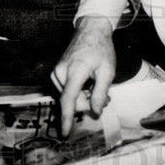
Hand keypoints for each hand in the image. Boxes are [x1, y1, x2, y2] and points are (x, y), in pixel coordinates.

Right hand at [52, 16, 115, 136]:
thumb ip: (100, 93)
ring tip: (97, 88)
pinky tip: (88, 86)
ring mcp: (56, 72)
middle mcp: (61, 72)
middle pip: (72, 101)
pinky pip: (66, 90)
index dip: (67, 118)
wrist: (90, 31)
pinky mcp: (56, 72)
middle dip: (87, 104)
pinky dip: (77, 92)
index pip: (68, 99)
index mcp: (75, 71)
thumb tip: (95, 113)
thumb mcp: (107, 71)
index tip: (65, 133)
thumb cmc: (101, 49)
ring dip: (83, 98)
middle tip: (105, 100)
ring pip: (69, 97)